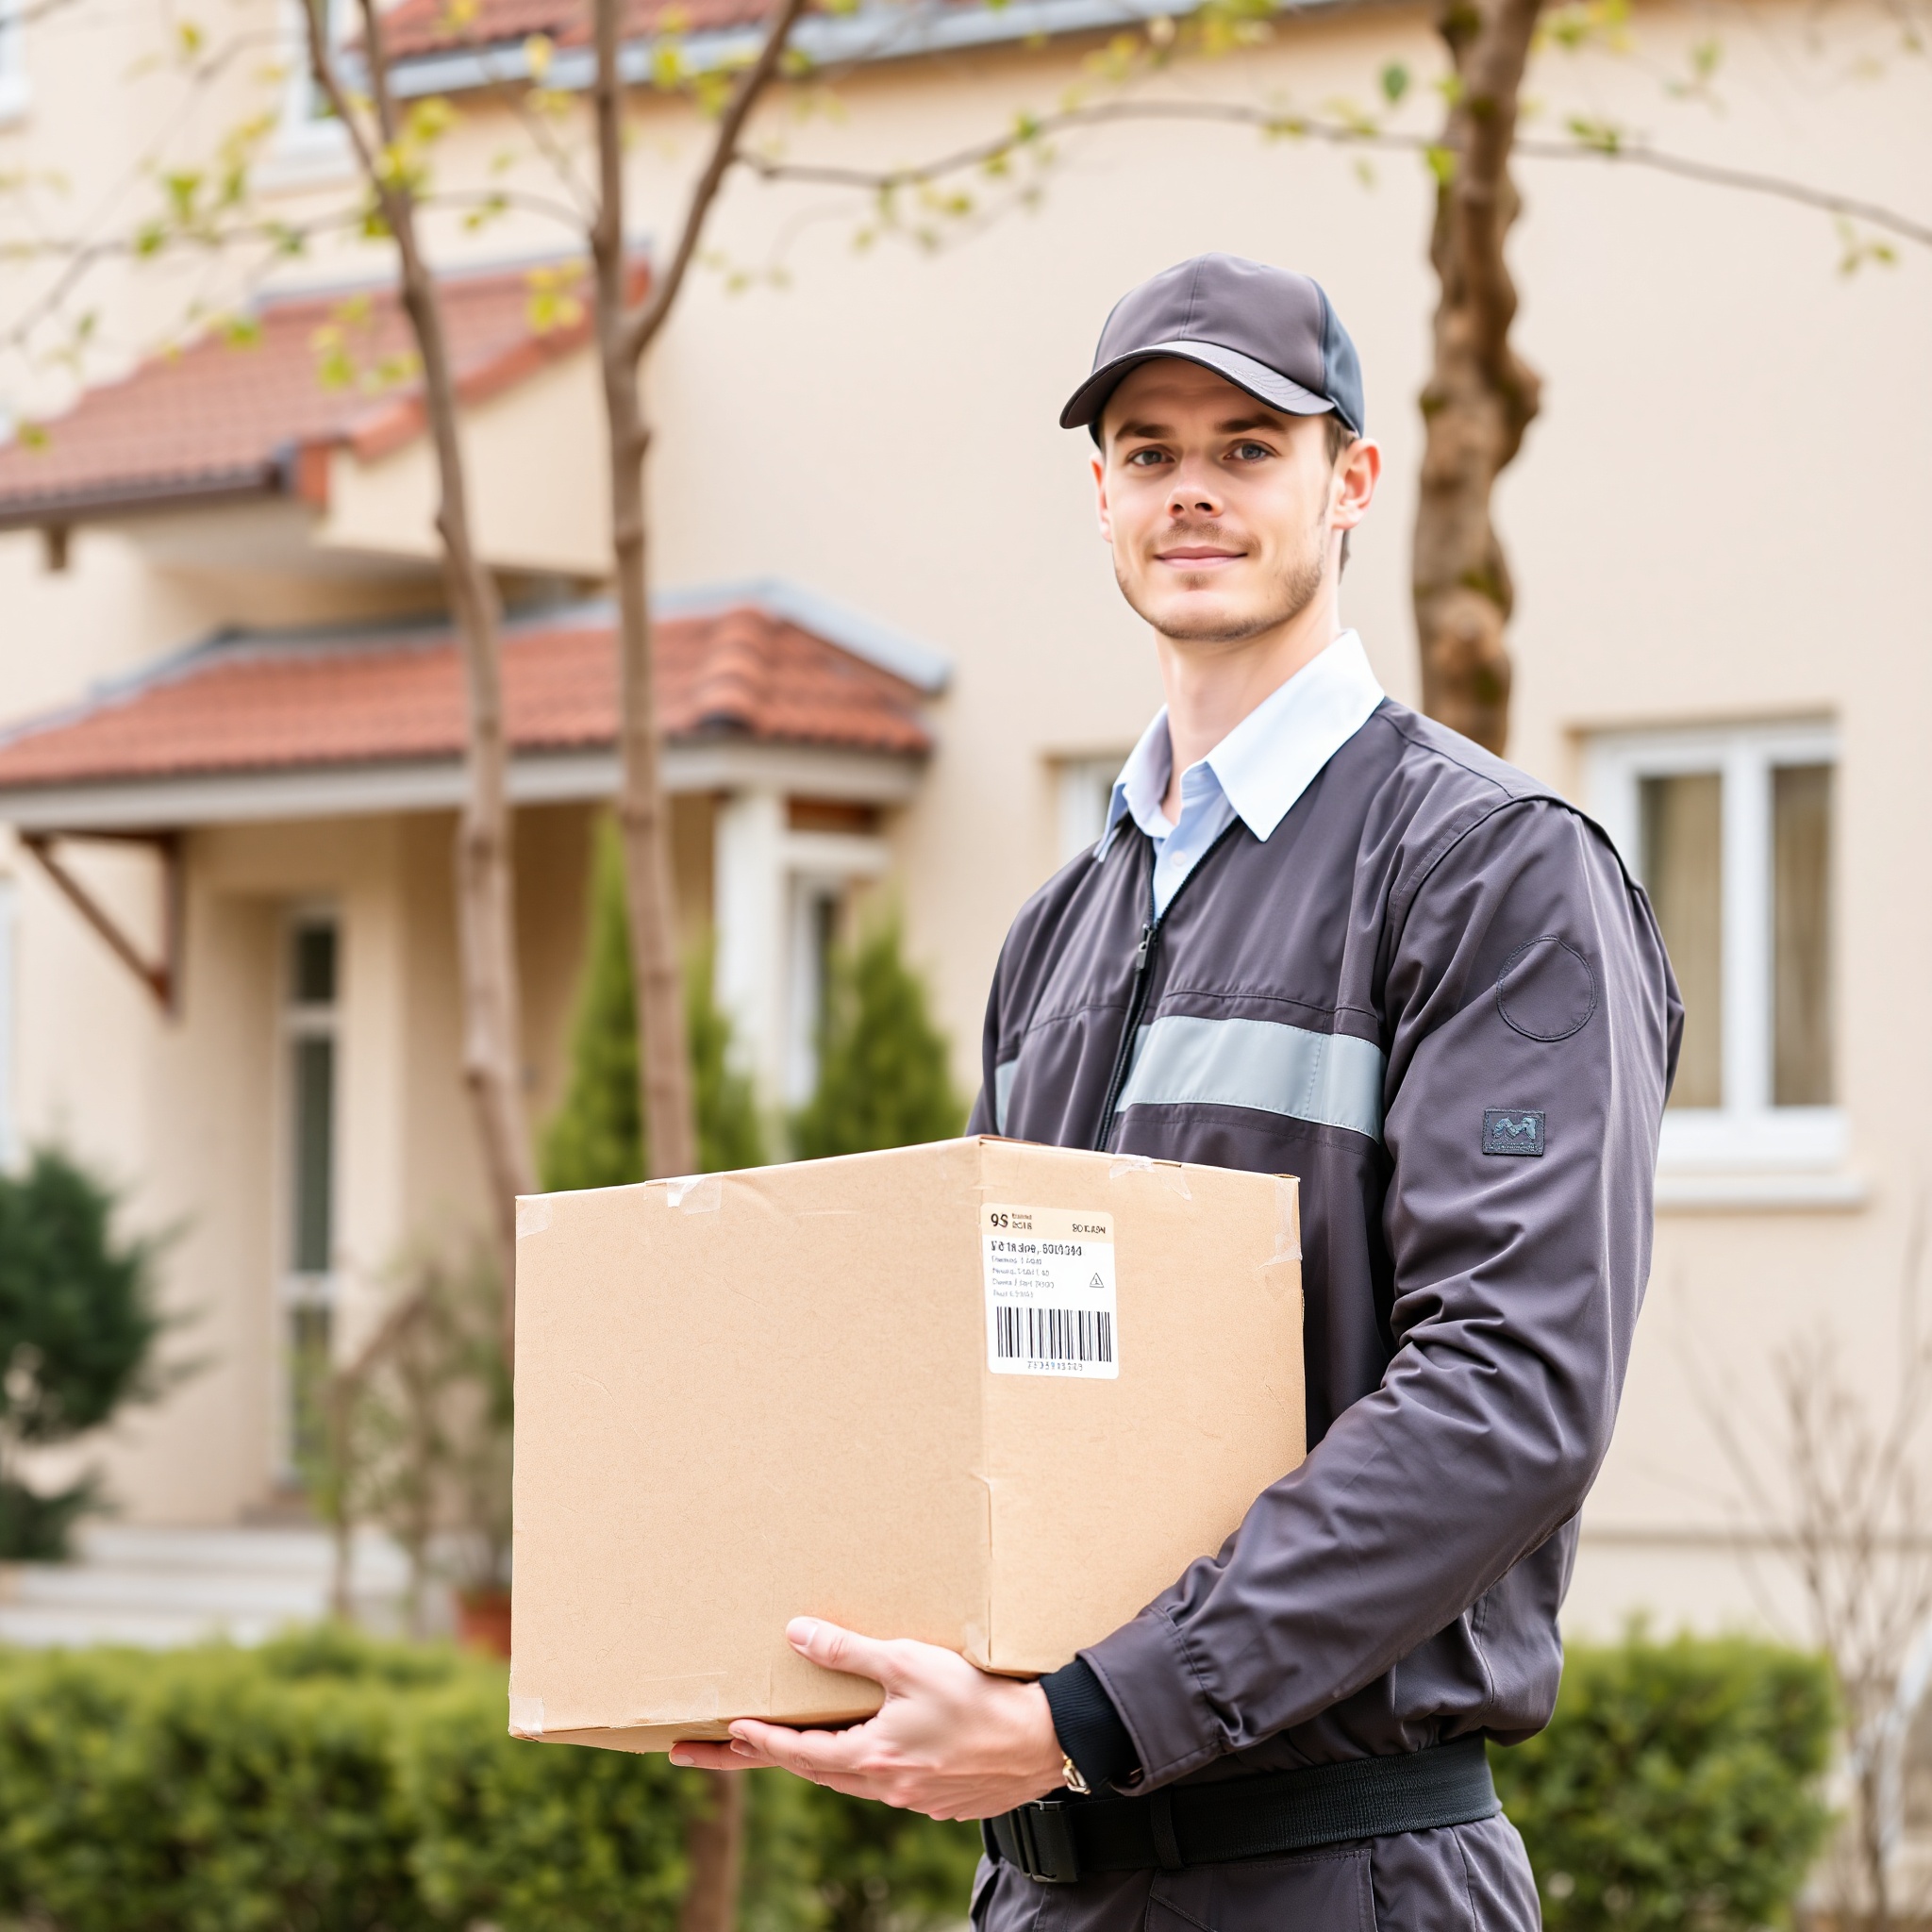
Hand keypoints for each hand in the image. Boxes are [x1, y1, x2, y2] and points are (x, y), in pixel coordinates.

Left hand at [668, 1617, 1067, 1819]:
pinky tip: (867, 1755)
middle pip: (811, 1772)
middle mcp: (884, 1787)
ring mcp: (913, 1799)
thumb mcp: (909, 1662)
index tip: (722, 1732)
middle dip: (759, 1758)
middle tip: (706, 1756)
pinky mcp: (940, 1800)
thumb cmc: (979, 1698)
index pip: (796, 1752)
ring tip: (783, 1749)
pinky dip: (861, 1770)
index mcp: (871, 1757)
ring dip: (812, 1763)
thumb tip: (796, 1635)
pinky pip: (886, 1787)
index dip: (756, 1741)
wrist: (1045, 1742)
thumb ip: (850, 1651)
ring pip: (848, 1781)